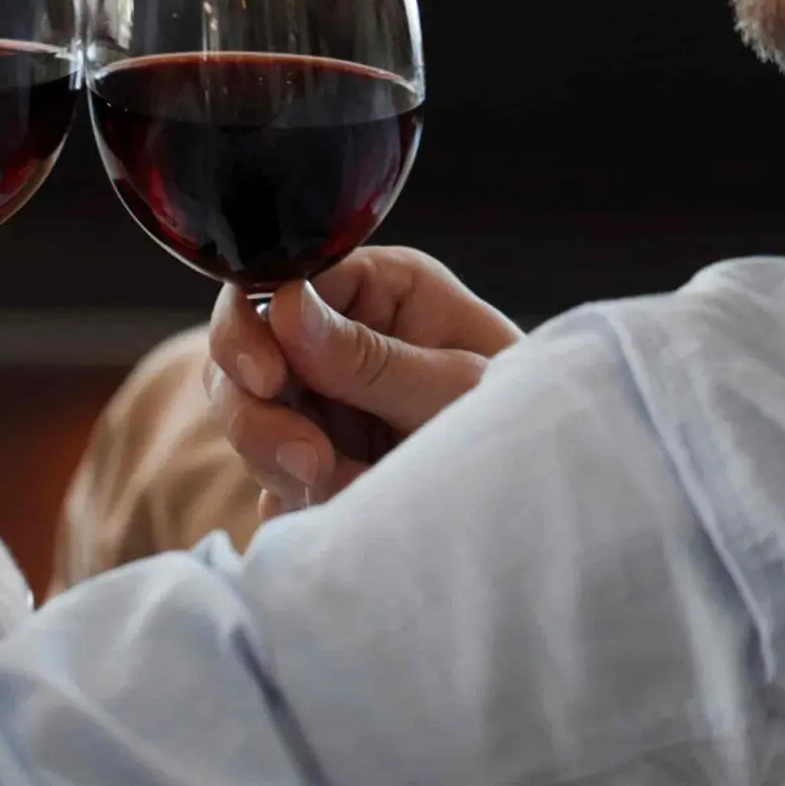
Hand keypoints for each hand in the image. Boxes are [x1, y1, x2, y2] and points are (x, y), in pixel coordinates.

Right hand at [206, 246, 519, 516]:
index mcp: (382, 288)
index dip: (255, 324)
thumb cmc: (518, 428)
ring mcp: (322, 398)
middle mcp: (342, 334)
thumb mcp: (454, 390)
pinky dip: (295, 498)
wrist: (540, 507)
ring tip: (347, 486)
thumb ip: (370, 358)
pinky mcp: (313, 456)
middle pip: (243, 348)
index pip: (283, 278)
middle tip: (309, 459)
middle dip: (258, 410)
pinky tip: (346, 505)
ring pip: (247, 415)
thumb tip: (285, 305)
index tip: (268, 379)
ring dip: (280, 461)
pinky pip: (269, 475)